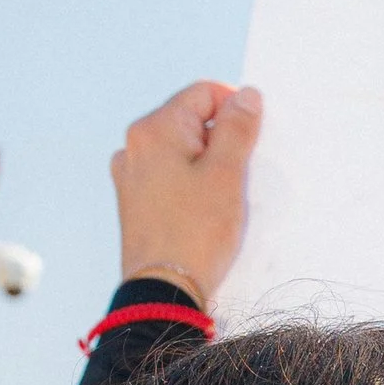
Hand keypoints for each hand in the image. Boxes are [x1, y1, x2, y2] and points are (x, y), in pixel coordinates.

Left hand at [112, 83, 262, 307]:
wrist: (163, 291)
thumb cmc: (195, 232)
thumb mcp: (226, 174)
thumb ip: (237, 127)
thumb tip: (244, 95)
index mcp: (154, 129)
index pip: (203, 93)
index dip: (234, 108)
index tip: (252, 138)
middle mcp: (135, 145)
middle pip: (191, 120)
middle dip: (221, 139)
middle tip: (240, 173)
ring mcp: (131, 174)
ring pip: (182, 150)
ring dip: (208, 163)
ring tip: (222, 196)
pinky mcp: (135, 200)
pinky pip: (170, 175)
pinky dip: (191, 182)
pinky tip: (205, 209)